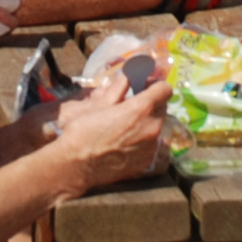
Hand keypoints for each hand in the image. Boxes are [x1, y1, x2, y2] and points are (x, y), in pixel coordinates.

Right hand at [50, 70, 170, 190]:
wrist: (76, 166)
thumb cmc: (84, 131)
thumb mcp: (99, 104)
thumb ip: (119, 87)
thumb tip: (128, 75)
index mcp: (141, 109)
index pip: (164, 89)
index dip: (154, 85)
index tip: (142, 86)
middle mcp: (151, 128)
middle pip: (162, 108)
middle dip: (150, 103)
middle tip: (130, 105)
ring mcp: (151, 147)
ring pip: (156, 126)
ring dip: (146, 122)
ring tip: (125, 126)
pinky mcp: (146, 161)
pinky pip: (151, 144)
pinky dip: (143, 139)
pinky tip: (124, 142)